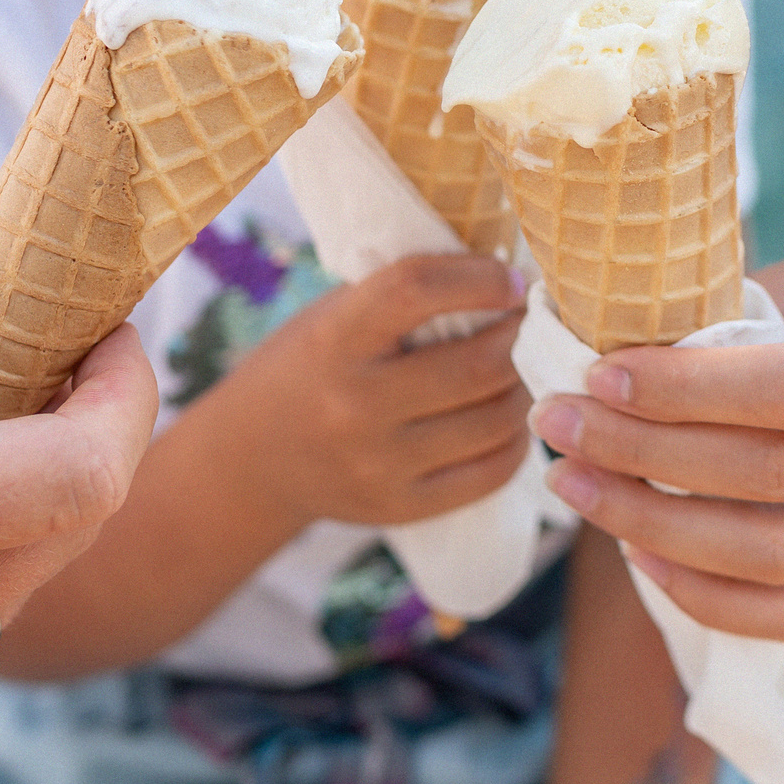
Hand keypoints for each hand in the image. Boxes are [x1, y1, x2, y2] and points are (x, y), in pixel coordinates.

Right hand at [191, 252, 531, 528]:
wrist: (252, 460)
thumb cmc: (310, 366)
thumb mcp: (335, 317)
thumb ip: (403, 299)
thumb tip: (504, 277)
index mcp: (334, 340)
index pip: (415, 289)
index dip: (477, 278)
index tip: (509, 279)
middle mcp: (354, 405)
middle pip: (477, 365)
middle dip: (520, 337)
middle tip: (531, 324)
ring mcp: (377, 464)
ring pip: (495, 420)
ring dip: (524, 387)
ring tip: (522, 368)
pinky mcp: (399, 507)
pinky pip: (491, 472)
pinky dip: (516, 440)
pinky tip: (508, 417)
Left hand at [533, 228, 783, 640]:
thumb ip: (778, 293)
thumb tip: (658, 328)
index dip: (685, 391)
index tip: (598, 371)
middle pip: (763, 481)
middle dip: (640, 456)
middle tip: (554, 421)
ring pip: (768, 560)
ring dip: (654, 530)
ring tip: (573, 486)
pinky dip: (711, 599)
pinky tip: (642, 555)